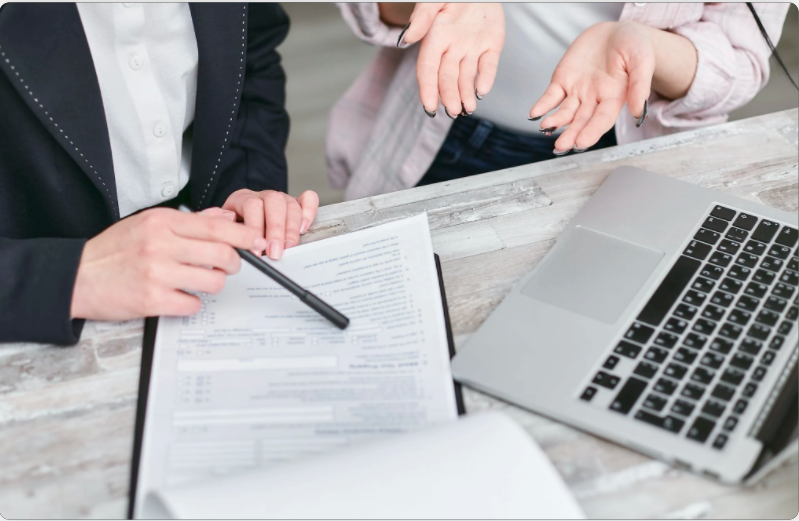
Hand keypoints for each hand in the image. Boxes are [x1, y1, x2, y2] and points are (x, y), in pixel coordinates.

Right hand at [71, 208, 266, 320]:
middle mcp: (161, 244)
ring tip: (198, 281)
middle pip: (222, 254)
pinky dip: (192, 303)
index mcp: (162, 222)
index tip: (256, 241)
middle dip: (233, 263)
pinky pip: (193, 304)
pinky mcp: (152, 300)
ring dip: (213, 284)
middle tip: (227, 266)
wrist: (76, 277)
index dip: (243, 236)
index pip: (216, 227)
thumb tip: (226, 218)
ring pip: (213, 281)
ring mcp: (157, 273)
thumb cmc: (114, 250)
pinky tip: (179, 296)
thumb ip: (189, 221)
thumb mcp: (148, 224)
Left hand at [222, 189, 318, 259]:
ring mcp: (282, 198)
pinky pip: (308, 199)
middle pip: (274, 203)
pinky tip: (304, 228)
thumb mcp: (224, 229)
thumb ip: (227, 231)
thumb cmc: (234, 229)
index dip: (255, 228)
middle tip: (275, 253)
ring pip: (291, 205)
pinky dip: (309, 212)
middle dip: (276, 230)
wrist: (240, 221)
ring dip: (291, 229)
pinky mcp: (297, 203)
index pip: (251, 206)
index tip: (256, 251)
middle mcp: (264, 196)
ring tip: (288, 248)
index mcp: (243, 198)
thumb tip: (235, 238)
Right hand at [399, 3, 504, 117]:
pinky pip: (488, 66)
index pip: (428, 69)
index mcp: (435, 38)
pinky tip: (482, 91)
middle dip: (449, 96)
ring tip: (467, 109)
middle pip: (447, 78)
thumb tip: (407, 39)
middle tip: (453, 111)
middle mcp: (452, 48)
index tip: (430, 106)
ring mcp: (472, 48)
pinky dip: (486, 79)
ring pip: (467, 77)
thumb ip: (423, 17)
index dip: (428, 89)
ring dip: (466, 95)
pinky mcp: (491, 46)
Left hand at [529, 21, 654, 152]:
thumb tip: (637, 112)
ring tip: (546, 127)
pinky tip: (535, 114)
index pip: (602, 120)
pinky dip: (542, 105)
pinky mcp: (563, 81)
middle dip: (571, 134)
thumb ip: (640, 85)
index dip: (592, 132)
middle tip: (561, 146)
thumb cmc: (634, 46)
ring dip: (555, 121)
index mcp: (615, 97)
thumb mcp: (642, 59)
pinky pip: (551, 96)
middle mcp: (594, 98)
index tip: (581, 143)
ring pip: (565, 112)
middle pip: (581, 121)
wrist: (616, 31)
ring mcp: (577, 91)